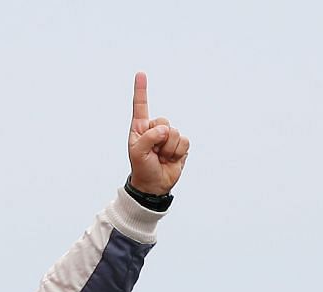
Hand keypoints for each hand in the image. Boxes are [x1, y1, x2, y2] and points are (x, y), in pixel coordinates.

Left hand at [126, 71, 188, 196]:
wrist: (154, 186)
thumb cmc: (142, 168)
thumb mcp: (138, 152)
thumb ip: (149, 137)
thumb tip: (165, 129)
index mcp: (140, 128)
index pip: (141, 106)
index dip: (141, 90)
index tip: (141, 73)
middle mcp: (155, 129)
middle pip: (163, 121)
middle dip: (160, 139)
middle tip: (154, 152)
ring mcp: (168, 137)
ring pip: (174, 133)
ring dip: (168, 149)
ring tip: (161, 157)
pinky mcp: (180, 145)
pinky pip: (184, 142)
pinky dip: (177, 152)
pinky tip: (171, 159)